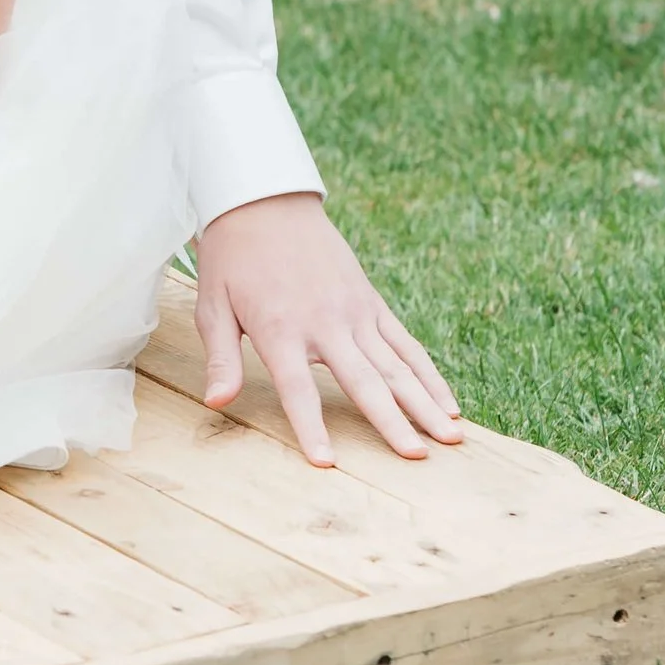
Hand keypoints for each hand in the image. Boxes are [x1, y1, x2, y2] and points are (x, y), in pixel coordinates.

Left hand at [193, 192, 460, 467]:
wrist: (265, 202)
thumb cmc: (232, 259)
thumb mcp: (212, 305)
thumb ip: (221, 357)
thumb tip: (216, 401)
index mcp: (280, 329)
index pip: (297, 387)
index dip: (310, 425)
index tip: (327, 463)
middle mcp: (325, 323)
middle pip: (363, 380)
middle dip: (392, 421)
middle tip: (418, 456)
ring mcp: (354, 312)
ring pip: (396, 365)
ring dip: (425, 403)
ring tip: (452, 438)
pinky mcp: (370, 302)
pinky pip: (405, 343)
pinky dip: (428, 374)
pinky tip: (449, 403)